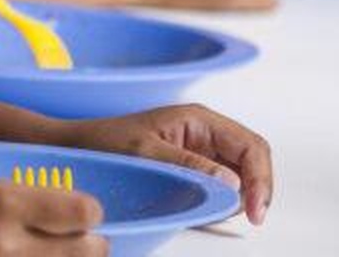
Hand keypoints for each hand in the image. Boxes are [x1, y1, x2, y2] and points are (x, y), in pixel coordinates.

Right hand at [0, 167, 105, 255]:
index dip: (87, 211)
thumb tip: (54, 211)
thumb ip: (9, 198)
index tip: (82, 211)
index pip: (81, 213)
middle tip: (87, 242)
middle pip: (84, 253)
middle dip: (90, 245)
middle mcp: (4, 247)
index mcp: (1, 204)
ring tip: (59, 256)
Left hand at [67, 103, 272, 226]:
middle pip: (252, 161)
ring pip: (241, 177)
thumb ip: (188, 164)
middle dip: (256, 190)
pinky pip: (221, 188)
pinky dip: (220, 203)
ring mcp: (200, 151)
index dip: (261, 178)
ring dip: (238, 198)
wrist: (77, 147)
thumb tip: (232, 182)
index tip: (255, 210)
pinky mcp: (192, 169)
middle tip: (250, 218)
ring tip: (210, 209)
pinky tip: (200, 208)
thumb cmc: (104, 141)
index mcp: (199, 119)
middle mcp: (204, 133)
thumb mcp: (144, 152)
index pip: (251, 145)